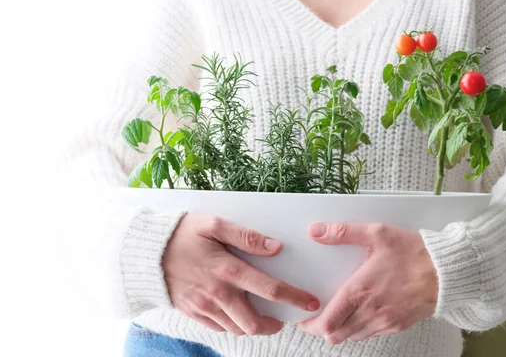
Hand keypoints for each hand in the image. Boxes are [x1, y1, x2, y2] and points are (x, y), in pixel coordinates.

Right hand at [163, 214, 320, 335]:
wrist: (145, 253)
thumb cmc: (182, 234)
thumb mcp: (214, 225)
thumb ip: (247, 237)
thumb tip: (275, 247)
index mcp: (228, 270)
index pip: (270, 289)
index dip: (294, 298)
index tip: (311, 302)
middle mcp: (218, 294)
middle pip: (254, 323)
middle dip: (274, 325)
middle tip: (282, 318)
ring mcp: (204, 307)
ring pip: (237, 329)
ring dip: (253, 326)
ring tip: (261, 315)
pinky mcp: (193, 312)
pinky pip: (219, 328)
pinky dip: (232, 325)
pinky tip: (236, 312)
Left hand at [299, 222, 437, 343]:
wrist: (447, 271)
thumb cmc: (414, 251)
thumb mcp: (377, 233)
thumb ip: (343, 232)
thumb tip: (316, 231)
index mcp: (360, 291)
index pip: (327, 322)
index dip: (311, 324)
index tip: (304, 318)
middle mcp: (371, 312)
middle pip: (336, 335)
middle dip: (323, 329)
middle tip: (317, 316)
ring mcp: (385, 322)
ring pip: (353, 337)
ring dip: (342, 329)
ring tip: (338, 314)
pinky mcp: (398, 325)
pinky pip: (372, 335)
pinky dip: (361, 329)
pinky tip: (362, 313)